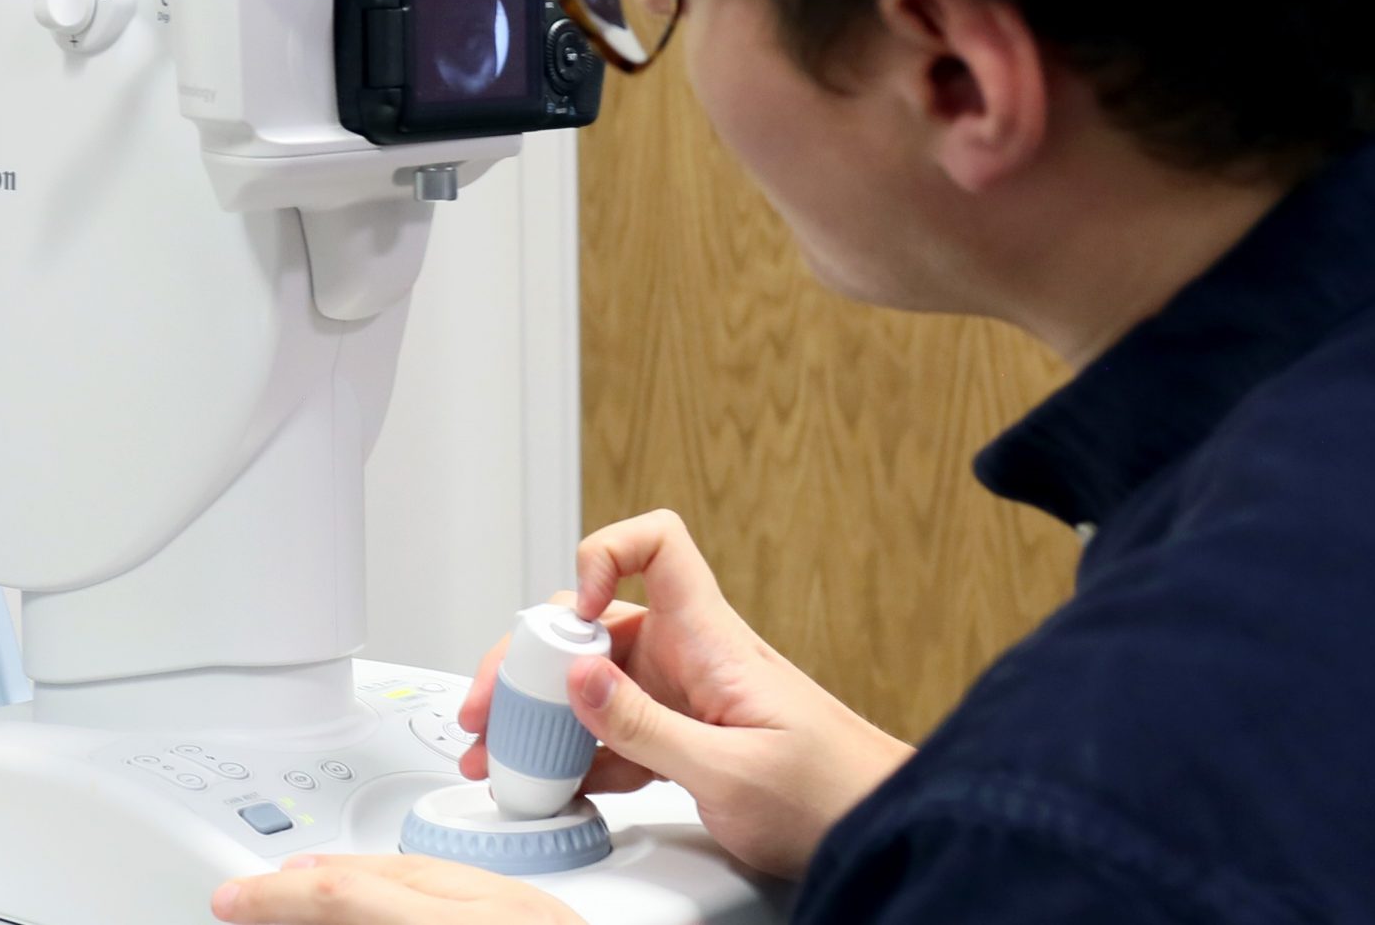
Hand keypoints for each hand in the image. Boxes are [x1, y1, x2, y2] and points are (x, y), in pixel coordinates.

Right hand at [213, 854, 581, 924]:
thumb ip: (384, 921)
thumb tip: (329, 914)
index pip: (352, 899)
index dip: (280, 900)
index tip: (234, 901)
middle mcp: (506, 914)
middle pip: (381, 877)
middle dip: (308, 885)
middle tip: (254, 895)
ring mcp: (532, 914)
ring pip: (423, 876)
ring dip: (358, 881)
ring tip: (310, 888)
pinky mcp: (550, 921)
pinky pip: (465, 891)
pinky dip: (414, 891)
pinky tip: (396, 899)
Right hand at [456, 509, 913, 878]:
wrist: (879, 830)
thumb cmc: (833, 794)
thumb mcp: (731, 771)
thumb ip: (649, 727)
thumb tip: (579, 676)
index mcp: (710, 638)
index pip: (657, 544)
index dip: (605, 556)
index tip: (576, 618)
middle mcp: (690, 654)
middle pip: (596, 622)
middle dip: (536, 658)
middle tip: (496, 707)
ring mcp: (684, 696)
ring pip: (594, 681)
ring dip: (544, 714)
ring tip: (504, 753)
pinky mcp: (683, 737)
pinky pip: (614, 729)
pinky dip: (577, 752)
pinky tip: (555, 780)